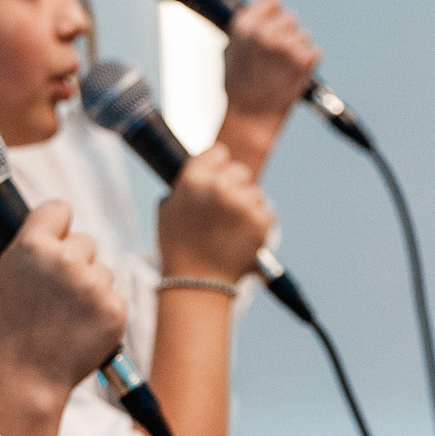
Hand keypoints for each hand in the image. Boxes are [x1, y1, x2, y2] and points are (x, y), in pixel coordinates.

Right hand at [0, 199, 128, 397]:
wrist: (25, 379)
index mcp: (32, 246)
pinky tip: (80, 327)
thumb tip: (17, 230)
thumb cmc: (1, 332)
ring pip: (102, 270)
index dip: (56, 224)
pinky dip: (102, 310)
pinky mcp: (115, 309)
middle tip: (56, 292)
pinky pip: (114, 296)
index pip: (59, 209)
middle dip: (73, 261)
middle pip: (84, 242)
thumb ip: (2, 249)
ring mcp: (93, 285)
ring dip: (89, 286)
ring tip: (65, 315)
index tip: (55, 236)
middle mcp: (66, 260)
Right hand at [156, 144, 274, 285]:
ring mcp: (241, 204)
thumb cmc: (180, 248)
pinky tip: (241, 238)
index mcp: (193, 180)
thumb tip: (202, 170)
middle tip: (225, 211)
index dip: (218, 166)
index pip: (218, 152)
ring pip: (255, 193)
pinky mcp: (260, 221)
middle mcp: (218, 187)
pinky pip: (266, 212)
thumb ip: (186, 185)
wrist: (197, 283)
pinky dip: (258, 225)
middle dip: (235, 187)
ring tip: (231, 230)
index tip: (217, 178)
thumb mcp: (168, 210)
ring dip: (247, 207)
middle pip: (240, 171)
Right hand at [217, 0, 318, 176]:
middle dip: (287, 35)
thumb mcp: (232, 51)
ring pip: (304, 37)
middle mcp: (265, 33)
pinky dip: (308, 64)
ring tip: (281, 72)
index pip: (273, 0)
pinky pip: (315, 52)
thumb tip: (268, 10)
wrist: (250, 119)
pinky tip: (292, 77)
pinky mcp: (304, 60)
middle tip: (276, 59)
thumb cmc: (239, 88)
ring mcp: (286, 46)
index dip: (275, 12)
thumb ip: (249, 29)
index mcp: (245, 26)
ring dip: (298, 52)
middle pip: (291, 18)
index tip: (274, 23)